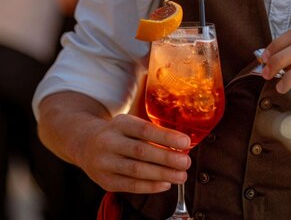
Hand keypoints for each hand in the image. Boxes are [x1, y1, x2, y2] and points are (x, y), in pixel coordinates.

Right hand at [76, 113, 190, 193]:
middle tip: (186, 162)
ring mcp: (105, 162)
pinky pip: (130, 186)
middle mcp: (110, 142)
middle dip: (167, 158)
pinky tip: (166, 184)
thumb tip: (181, 143)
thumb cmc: (117, 132)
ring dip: (162, 174)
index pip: (144, 130)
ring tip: (181, 176)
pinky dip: (150, 186)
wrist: (85, 143)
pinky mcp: (105, 181)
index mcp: (120, 123)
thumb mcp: (129, 123)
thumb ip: (150, 131)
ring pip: (136, 171)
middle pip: (141, 151)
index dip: (166, 137)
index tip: (186, 142)